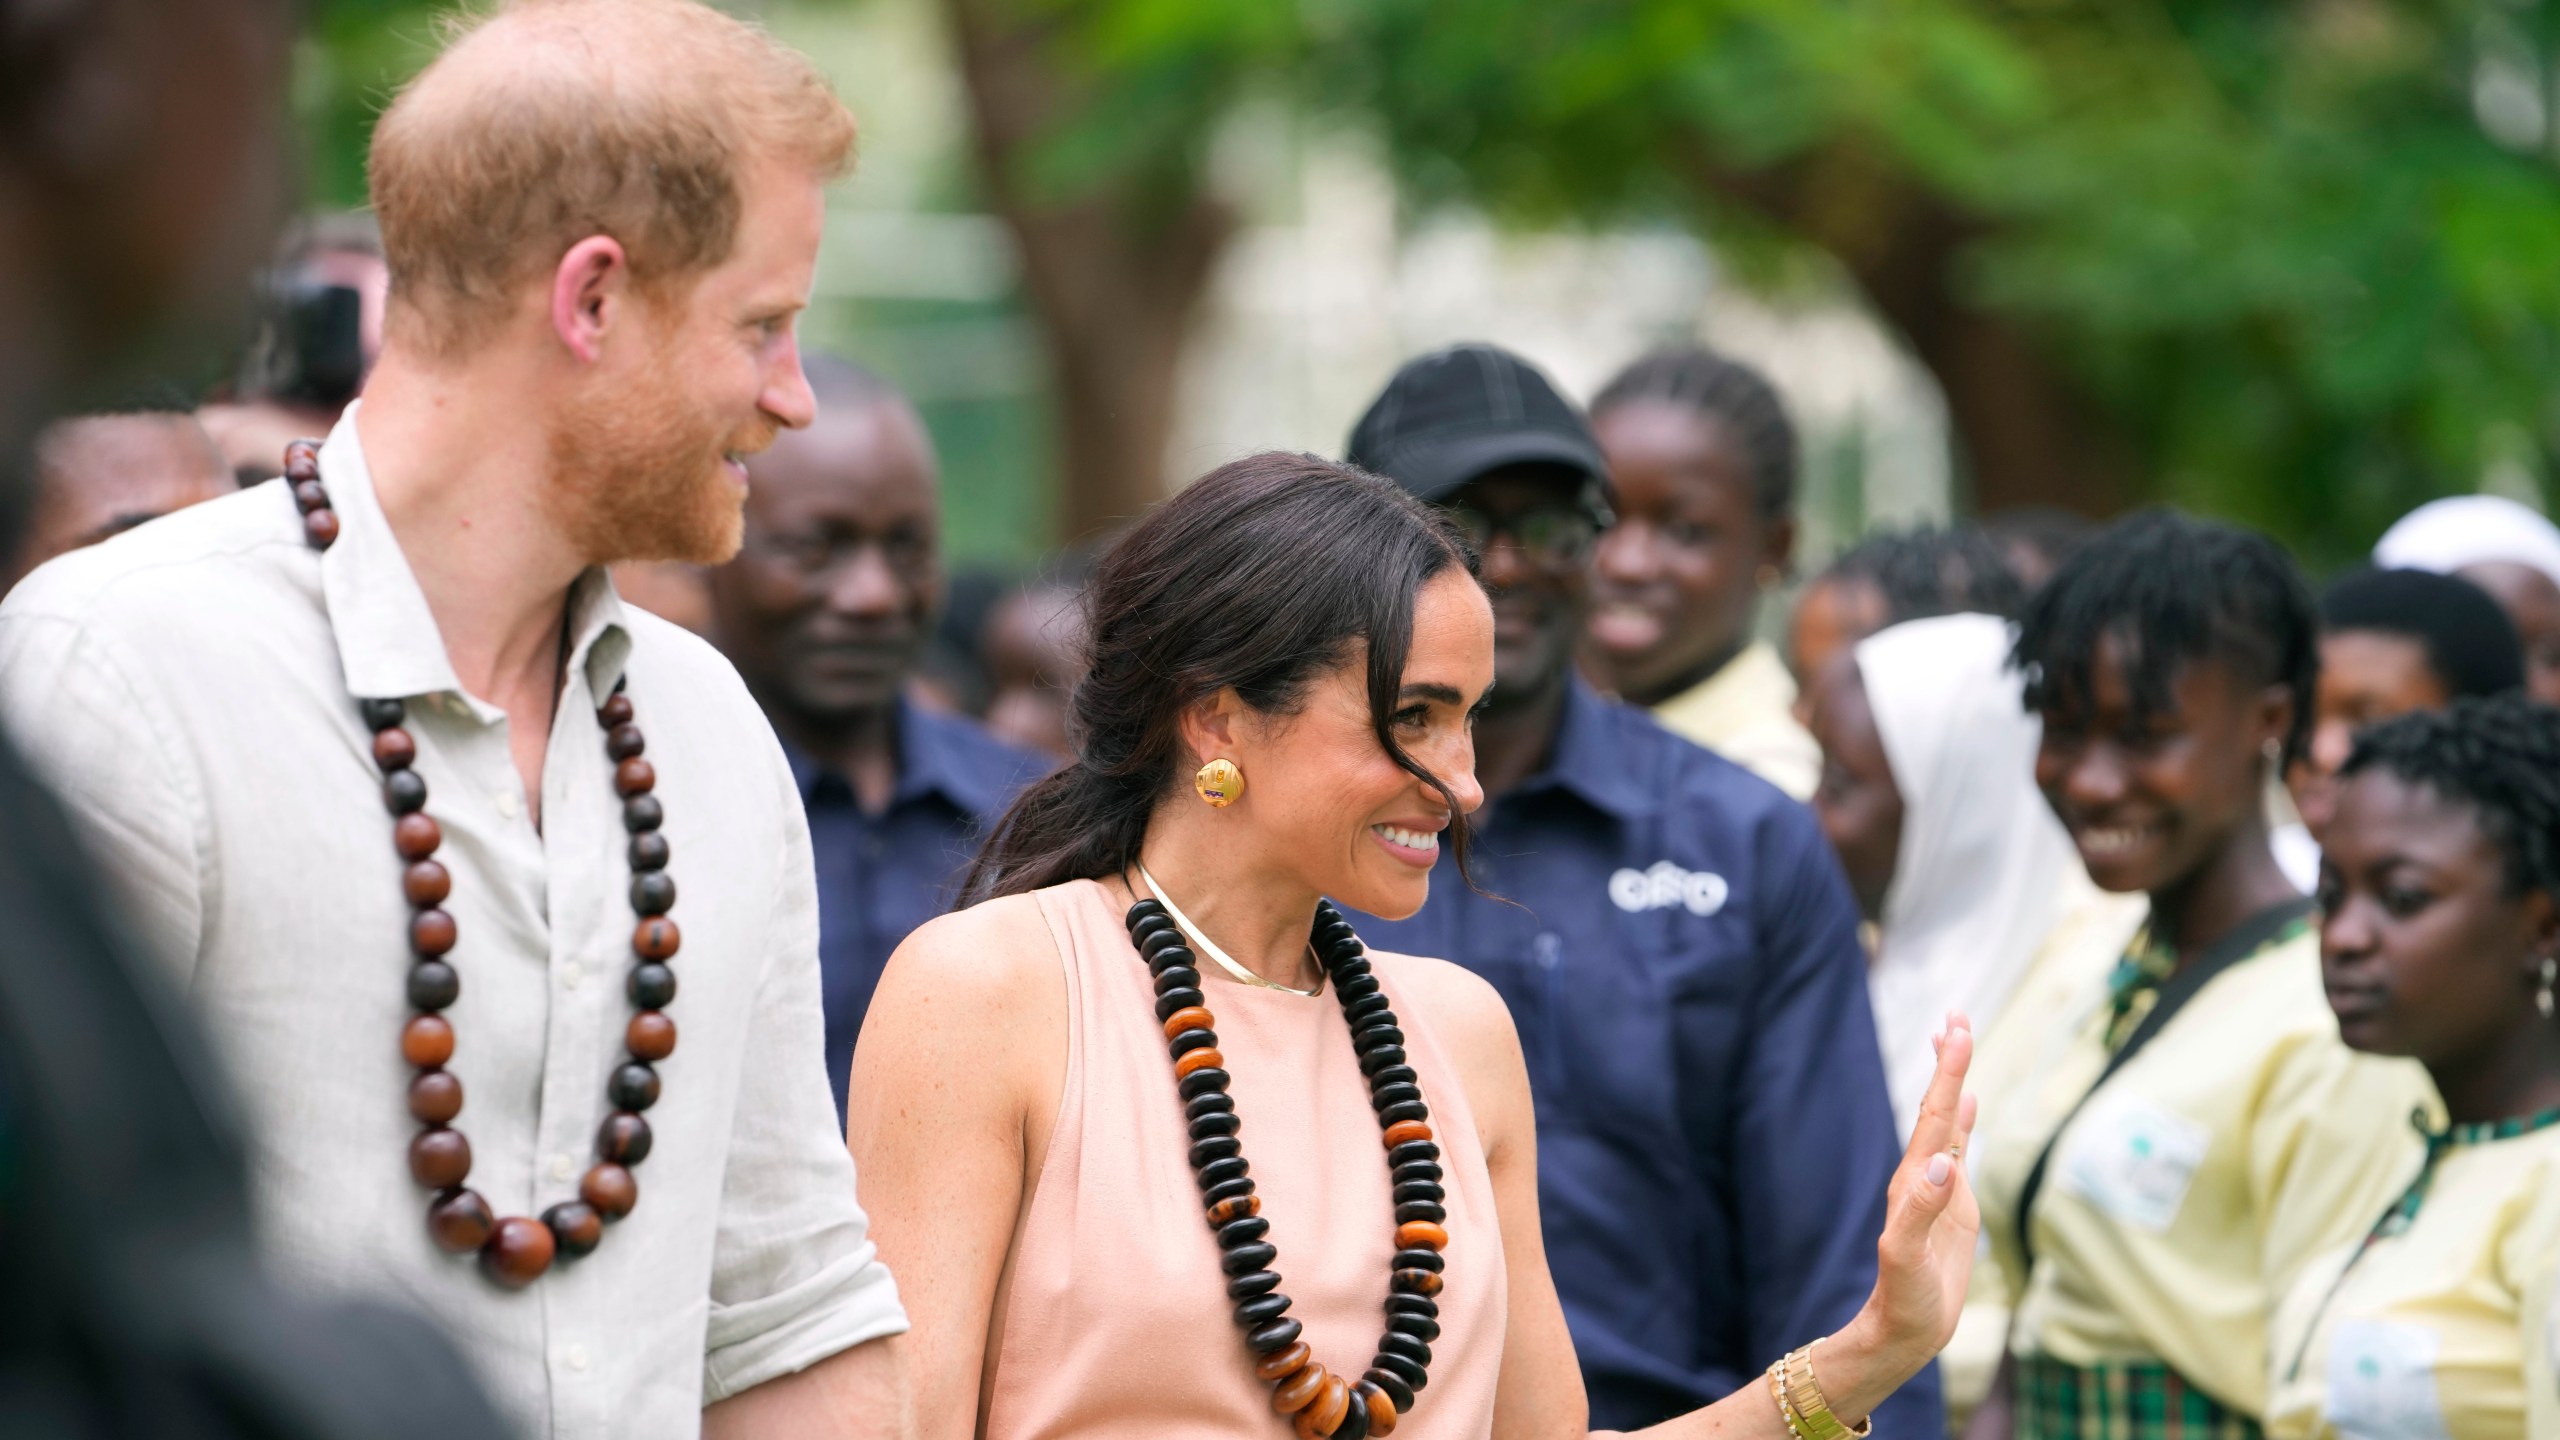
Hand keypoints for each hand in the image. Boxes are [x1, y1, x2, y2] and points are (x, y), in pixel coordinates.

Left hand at [1826, 1013, 1980, 1417]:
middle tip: (1957, 1014)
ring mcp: (1937, 1187)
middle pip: (1937, 1106)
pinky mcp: (1952, 1204)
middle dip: (1948, 1062)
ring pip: (1946, 1122)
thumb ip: (1922, 1211)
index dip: (1948, 1074)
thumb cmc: (1904, 1299)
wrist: (1902, 1329)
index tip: (1958, 1030)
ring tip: (1957, 1039)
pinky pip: (1959, 1150)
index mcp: (1914, 1180)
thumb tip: (1942, 1165)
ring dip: (1954, 1082)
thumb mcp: (1909, 1257)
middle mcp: (1923, 1175)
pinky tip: (1972, 1102)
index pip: (1934, 1116)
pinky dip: (1966, 1122)